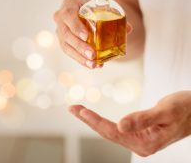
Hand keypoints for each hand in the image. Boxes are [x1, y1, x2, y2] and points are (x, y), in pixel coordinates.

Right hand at [54, 0, 131, 68]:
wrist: (82, 12)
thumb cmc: (92, 7)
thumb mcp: (100, 7)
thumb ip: (113, 16)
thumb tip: (129, 29)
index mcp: (69, 5)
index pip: (69, 15)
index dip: (76, 26)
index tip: (86, 36)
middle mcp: (61, 19)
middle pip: (67, 34)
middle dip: (80, 46)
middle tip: (92, 55)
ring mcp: (60, 32)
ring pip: (67, 46)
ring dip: (80, 57)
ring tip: (93, 64)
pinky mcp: (63, 42)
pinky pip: (70, 52)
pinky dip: (81, 59)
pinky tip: (92, 65)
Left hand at [69, 91, 190, 155]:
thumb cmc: (184, 108)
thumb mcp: (165, 110)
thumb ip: (143, 119)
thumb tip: (120, 126)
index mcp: (145, 141)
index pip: (113, 131)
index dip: (94, 121)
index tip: (79, 111)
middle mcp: (140, 144)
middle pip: (108, 132)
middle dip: (89, 120)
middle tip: (72, 108)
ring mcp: (139, 139)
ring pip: (111, 131)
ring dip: (94, 120)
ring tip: (79, 111)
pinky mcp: (140, 133)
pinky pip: (117, 129)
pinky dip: (104, 122)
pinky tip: (96, 118)